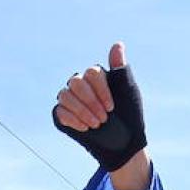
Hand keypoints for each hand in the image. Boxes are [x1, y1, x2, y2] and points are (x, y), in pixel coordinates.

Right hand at [53, 41, 148, 184]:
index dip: (101, 90)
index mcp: (97, 77)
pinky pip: (59, 111)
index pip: (91, 73)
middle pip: (76, 82)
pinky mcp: (64, 115)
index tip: (112, 107)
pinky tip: (85, 128)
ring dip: (81, 111)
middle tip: (104, 118)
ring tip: (96, 125)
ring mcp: (71, 100)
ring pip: (65, 95)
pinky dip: (72, 119)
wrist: (124, 144)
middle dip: (90, 101)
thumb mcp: (129, 92)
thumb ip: (121, 70)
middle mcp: (81, 85)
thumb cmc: (129, 116)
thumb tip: (118, 44)